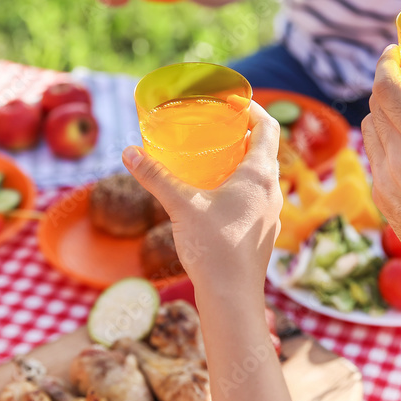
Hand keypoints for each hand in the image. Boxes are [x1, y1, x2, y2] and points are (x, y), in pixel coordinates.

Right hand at [121, 101, 282, 302]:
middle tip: (216, 128)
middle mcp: (272, 191)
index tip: (230, 102)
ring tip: (213, 159)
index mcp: (260, 174)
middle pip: (264, 151)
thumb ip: (156, 177)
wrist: (232, 298)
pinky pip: (255, 199)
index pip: (267, 128)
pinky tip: (215, 197)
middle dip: (241, 135)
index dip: (251, 109)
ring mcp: (270, 214)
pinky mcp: (262, 233)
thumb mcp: (181, 205)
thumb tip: (129, 153)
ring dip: (241, 163)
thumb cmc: (214, 248)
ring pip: (261, 177)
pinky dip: (239, 187)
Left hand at [361, 46, 400, 283]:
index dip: (384, 66)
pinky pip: (375, 158)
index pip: (387, 91)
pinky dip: (384, 143)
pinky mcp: (382, 199)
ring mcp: (386, 181)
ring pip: (370, 132)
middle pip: (375, 107)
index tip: (392, 54)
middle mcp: (400, 160)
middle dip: (386, 87)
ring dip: (381, 114)